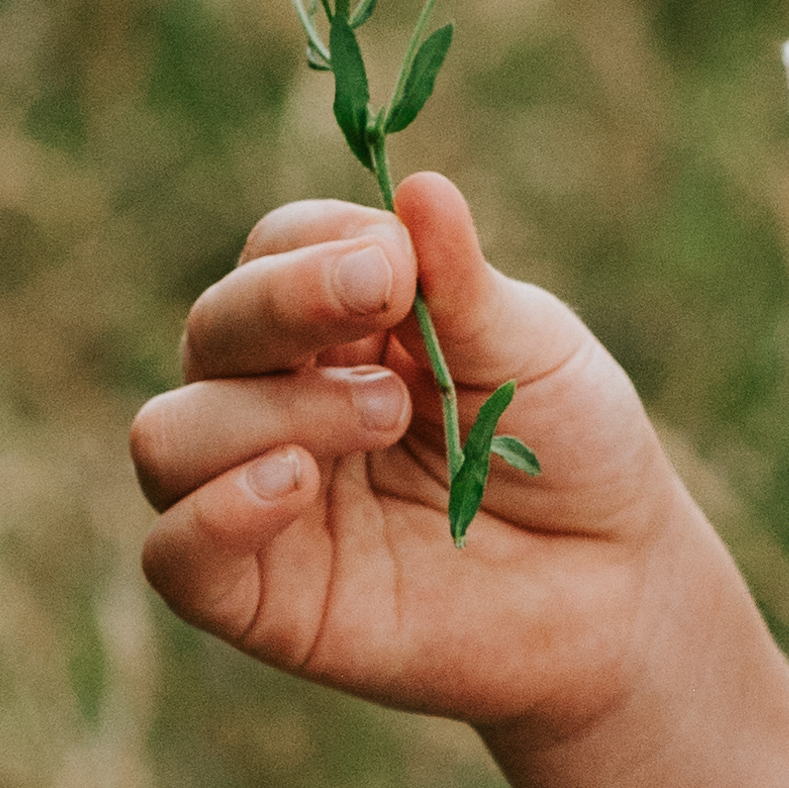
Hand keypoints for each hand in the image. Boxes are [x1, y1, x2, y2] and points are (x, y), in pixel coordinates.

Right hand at [130, 168, 700, 751]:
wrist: (619, 586)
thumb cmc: (571, 452)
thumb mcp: (533, 350)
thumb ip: (462, 285)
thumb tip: (419, 187)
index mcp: (335, 327)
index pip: (272, 254)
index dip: (317, 247)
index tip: (398, 264)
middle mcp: (278, 403)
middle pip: (211, 330)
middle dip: (285, 309)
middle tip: (390, 321)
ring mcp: (259, 501)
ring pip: (170, 436)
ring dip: (264, 413)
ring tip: (383, 419)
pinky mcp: (262, 600)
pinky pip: (175, 555)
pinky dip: (213, 515)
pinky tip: (293, 486)